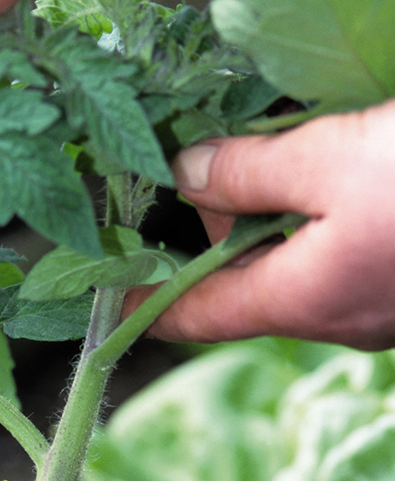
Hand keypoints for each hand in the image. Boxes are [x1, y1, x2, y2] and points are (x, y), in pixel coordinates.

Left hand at [123, 100, 394, 350]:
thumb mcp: (334, 161)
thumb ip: (252, 172)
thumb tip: (187, 173)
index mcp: (299, 301)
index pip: (201, 315)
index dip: (150, 304)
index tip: (111, 297)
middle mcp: (334, 320)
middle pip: (250, 286)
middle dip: (218, 234)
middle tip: (196, 175)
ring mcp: (374, 309)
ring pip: (298, 272)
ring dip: (270, 225)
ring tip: (261, 165)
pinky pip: (338, 264)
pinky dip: (313, 228)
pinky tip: (321, 181)